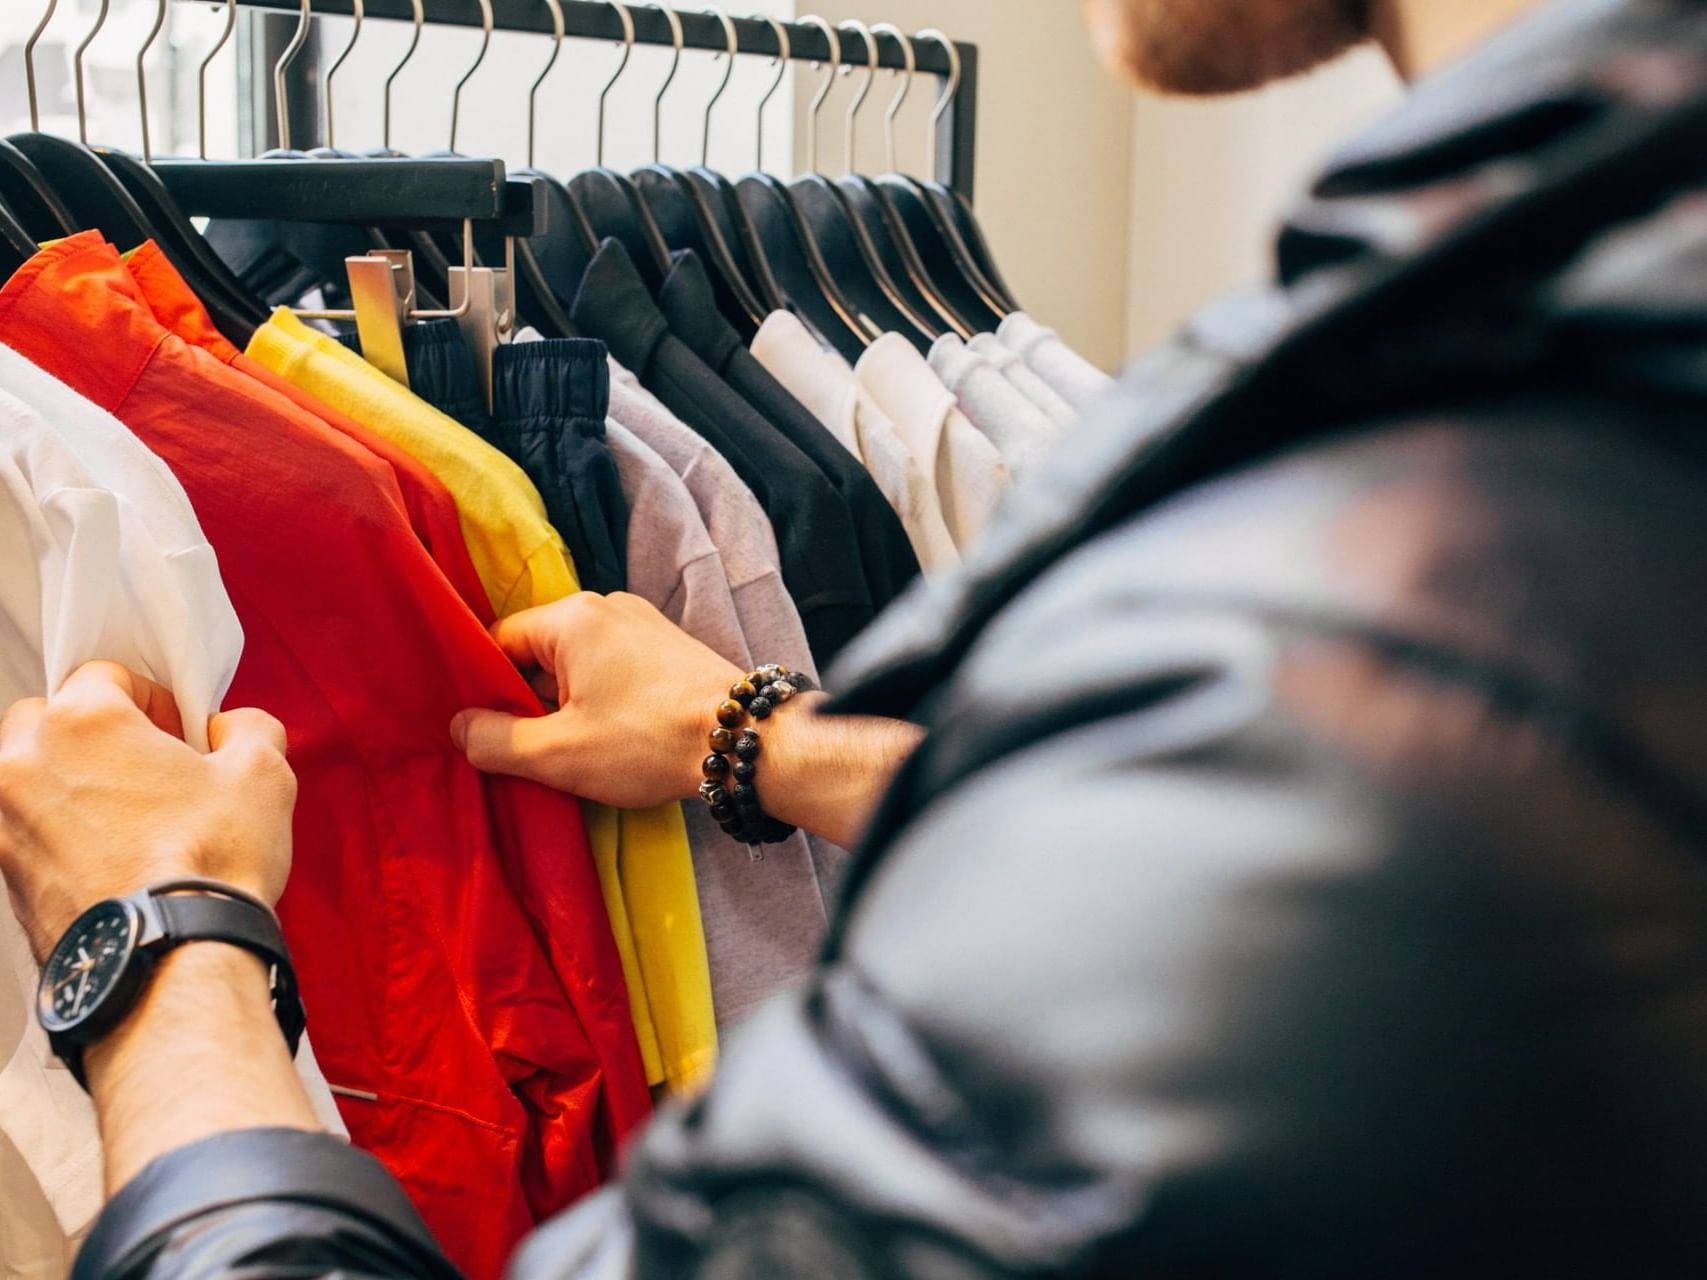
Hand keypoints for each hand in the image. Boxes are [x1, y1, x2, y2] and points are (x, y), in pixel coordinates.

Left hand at [0, 662, 296, 962]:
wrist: (168, 961)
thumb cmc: (207, 865)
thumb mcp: (262, 774)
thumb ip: (247, 730)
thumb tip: (231, 729)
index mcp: (82, 722)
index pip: (105, 673)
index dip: (153, 699)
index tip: (179, 734)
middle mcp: (25, 763)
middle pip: (46, 716)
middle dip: (92, 732)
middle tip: (146, 766)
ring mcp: (4, 823)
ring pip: (24, 773)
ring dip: (67, 780)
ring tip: (126, 816)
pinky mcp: (4, 876)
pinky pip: (24, 829)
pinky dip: (57, 832)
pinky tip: (110, 857)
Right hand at [451, 592, 744, 808]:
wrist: (744, 740)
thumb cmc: (646, 741)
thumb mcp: (558, 753)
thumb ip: (495, 740)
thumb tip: (458, 726)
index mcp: (572, 617)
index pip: (500, 642)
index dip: (484, 687)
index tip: (485, 729)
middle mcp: (608, 606)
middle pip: (540, 654)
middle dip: (529, 701)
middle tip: (529, 750)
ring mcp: (644, 624)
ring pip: (579, 666)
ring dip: (568, 706)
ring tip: (574, 752)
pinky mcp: (670, 649)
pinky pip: (615, 670)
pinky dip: (603, 701)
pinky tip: (612, 740)